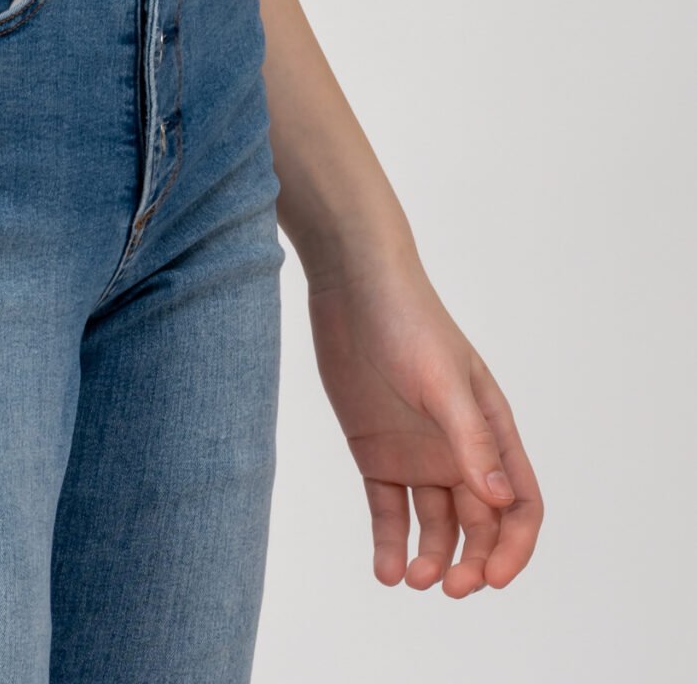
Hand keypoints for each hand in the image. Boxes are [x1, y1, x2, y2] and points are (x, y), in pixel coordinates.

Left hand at [307, 253, 542, 595]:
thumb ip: (469, 440)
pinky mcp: (375, 453)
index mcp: (490, 430)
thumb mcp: (441, 380)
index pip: (519, 503)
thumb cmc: (408, 319)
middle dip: (471, 562)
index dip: (514, 546)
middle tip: (446, 587)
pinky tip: (385, 570)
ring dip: (429, 557)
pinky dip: (390, 543)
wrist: (350, 283)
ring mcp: (417, 453)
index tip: (494, 577)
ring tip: (410, 578)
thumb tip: (500, 501)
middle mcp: (459, 449)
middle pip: (478, 525)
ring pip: (434, 525)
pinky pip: (388, 511)